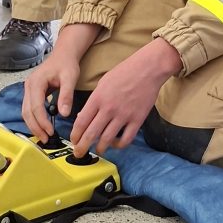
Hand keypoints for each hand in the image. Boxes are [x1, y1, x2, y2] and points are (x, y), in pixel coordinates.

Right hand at [22, 47, 82, 139]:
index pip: (36, 106)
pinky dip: (34, 119)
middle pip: (27, 111)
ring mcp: (28, 89)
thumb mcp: (70, 78)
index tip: (50, 132)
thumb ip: (66, 95)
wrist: (63, 54)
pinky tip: (42, 126)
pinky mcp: (31, 92)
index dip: (42, 121)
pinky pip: (29, 108)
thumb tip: (64, 113)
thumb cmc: (66, 64)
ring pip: (26, 111)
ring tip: (43, 136)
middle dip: (35, 127)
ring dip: (33, 125)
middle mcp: (29, 86)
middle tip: (45, 139)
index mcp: (36, 82)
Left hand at [69, 39, 182, 157]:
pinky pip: (126, 139)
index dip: (75, 135)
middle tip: (79, 153)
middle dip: (82, 147)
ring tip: (98, 151)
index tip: (73, 141)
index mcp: (98, 98)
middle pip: (91, 134)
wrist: (148, 68)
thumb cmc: (124, 72)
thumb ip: (94, 101)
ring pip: (107, 139)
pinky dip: (119, 145)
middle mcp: (109, 108)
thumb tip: (84, 117)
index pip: (81, 122)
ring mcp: (124, 115)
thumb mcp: (103, 83)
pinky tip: (116, 143)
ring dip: (100, 148)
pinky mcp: (137, 120)